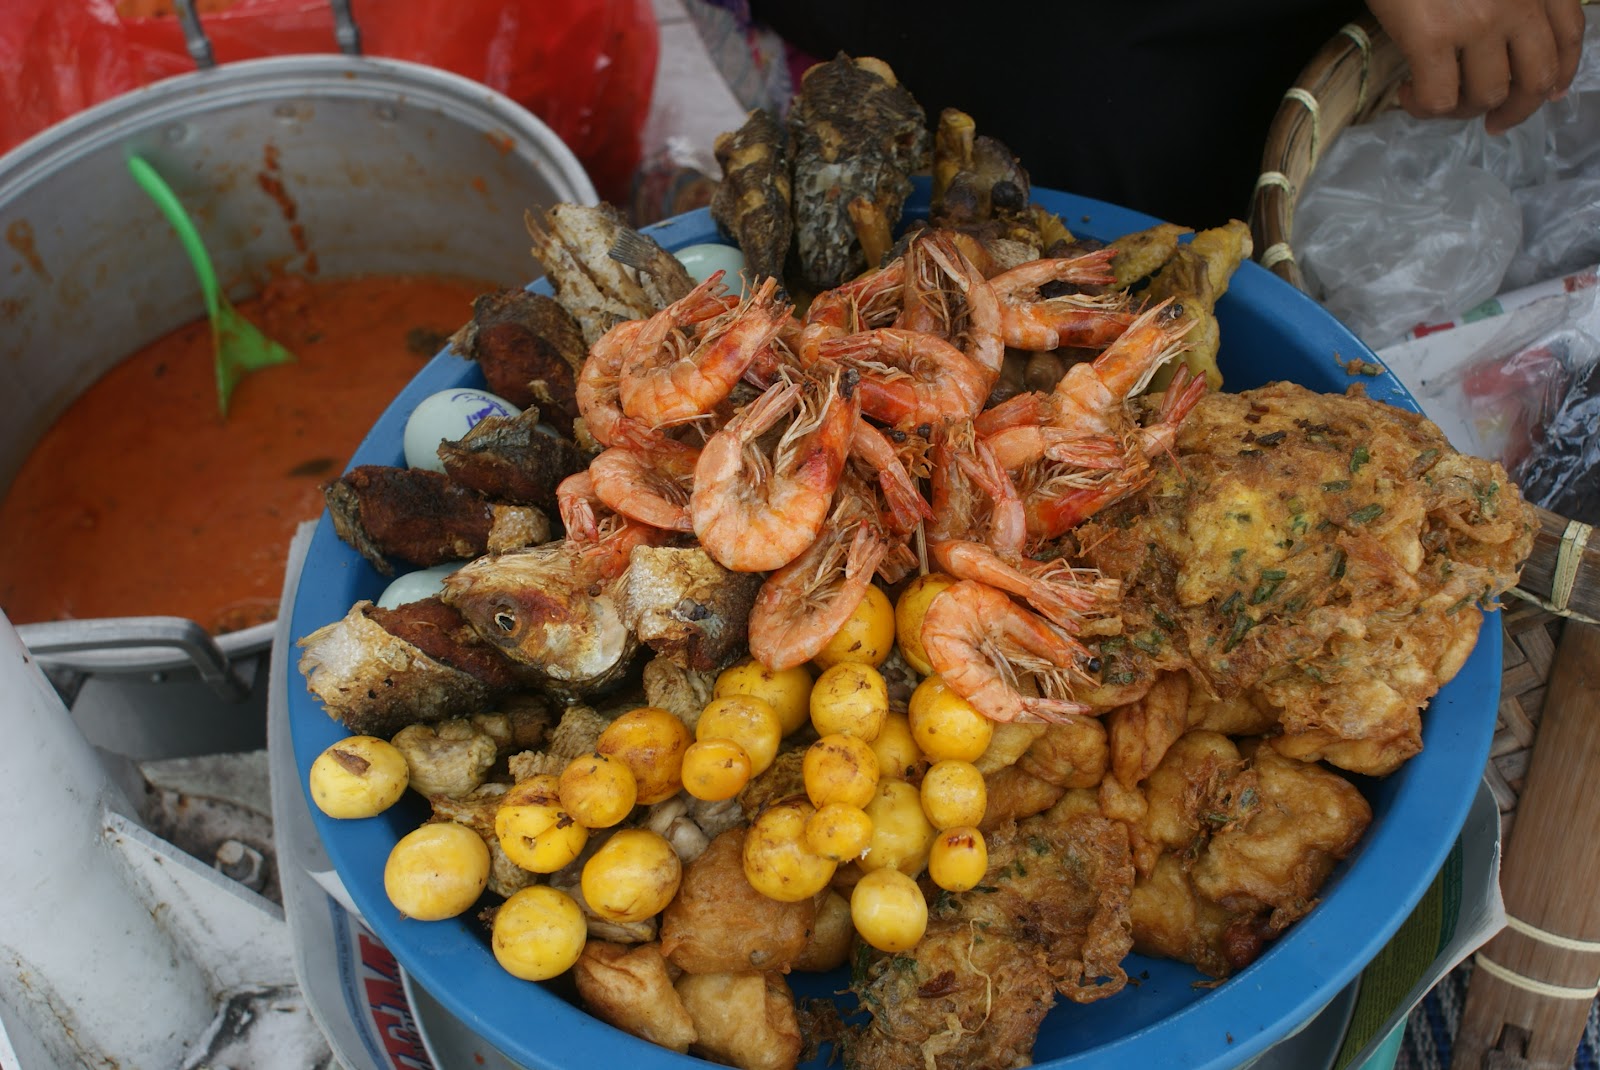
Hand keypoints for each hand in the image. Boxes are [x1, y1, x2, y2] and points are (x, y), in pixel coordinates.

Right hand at [1366, 0, 1586, 133]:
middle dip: (1516, 110)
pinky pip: (1438, 99)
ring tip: (1434, 98)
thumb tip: (1501, 47)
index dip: (1560, 74)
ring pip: (1487, 95)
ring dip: (1460, 109)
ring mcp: (1479, 20)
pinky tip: (1407, 94)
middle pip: (1536, 79)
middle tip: (1494, 122)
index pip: (1569, 36)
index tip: (1547, 95)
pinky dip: (1423, 108)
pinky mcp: (1434, 37)